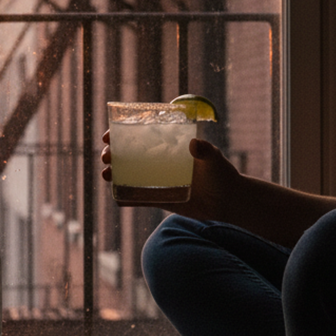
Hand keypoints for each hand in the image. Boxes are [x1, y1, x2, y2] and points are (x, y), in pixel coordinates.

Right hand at [101, 132, 240, 218]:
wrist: (228, 201)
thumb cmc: (221, 174)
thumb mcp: (213, 158)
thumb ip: (205, 151)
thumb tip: (194, 144)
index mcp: (167, 147)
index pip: (139, 137)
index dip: (120, 135)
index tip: (109, 136)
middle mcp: (159, 163)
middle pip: (128, 156)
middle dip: (112, 155)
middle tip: (106, 156)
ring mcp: (158, 182)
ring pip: (129, 177)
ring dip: (114, 175)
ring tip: (106, 174)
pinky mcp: (160, 200)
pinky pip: (139, 199)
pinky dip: (126, 199)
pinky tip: (116, 198)